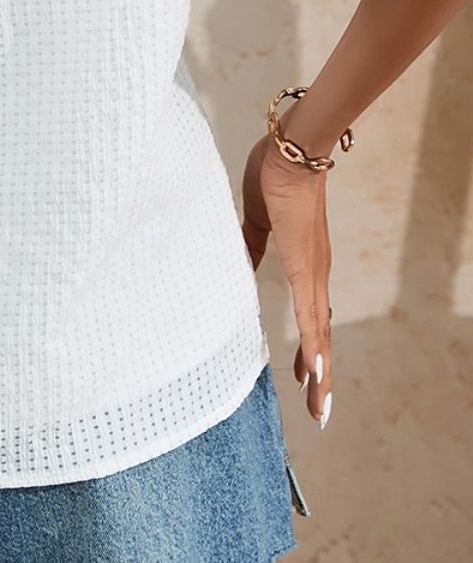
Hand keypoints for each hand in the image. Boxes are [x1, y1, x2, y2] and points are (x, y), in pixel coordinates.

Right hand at [240, 132, 333, 427]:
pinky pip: (311, 315)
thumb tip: (241, 262)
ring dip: (320, 372)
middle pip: (321, 334)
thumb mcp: (257, 218)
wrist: (289, 150)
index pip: (310, 315)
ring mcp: (313, 272)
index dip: (310, 348)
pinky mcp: (305, 268)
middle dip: (319, 375)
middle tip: (318, 411)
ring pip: (320, 332)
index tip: (306, 376)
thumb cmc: (273, 173)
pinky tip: (317, 373)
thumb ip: (251, 243)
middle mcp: (314, 273)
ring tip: (320, 407)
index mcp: (302, 262)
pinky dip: (315, 346)